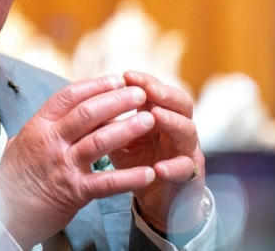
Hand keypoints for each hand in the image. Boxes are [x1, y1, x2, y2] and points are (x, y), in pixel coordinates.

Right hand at [0, 74, 156, 248]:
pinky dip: (129, 178)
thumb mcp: (23, 141)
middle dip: (117, 100)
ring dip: (128, 129)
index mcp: (39, 126)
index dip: (96, 85)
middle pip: (88, 113)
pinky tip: (149, 173)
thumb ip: (47, 125)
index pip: (70, 96)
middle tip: (140, 93)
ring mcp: (62, 166)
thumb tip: (69, 108)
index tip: (118, 79)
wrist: (0, 212)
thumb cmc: (13, 175)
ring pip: (99, 141)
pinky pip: (106, 183)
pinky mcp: (73, 193)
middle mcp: (50, 142)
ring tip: (150, 120)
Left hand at [111, 71, 205, 232]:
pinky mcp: (190, 177)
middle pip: (181, 104)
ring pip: (187, 131)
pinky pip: (186, 169)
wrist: (155, 198)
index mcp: (161, 115)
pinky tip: (160, 167)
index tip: (127, 75)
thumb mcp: (120, 139)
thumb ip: (109, 121)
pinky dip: (174, 167)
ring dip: (172, 122)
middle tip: (149, 89)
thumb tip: (84, 102)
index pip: (158, 91)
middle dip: (165, 94)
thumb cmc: (137, 162)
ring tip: (155, 116)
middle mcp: (178, 129)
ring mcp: (187, 151)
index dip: (145, 82)